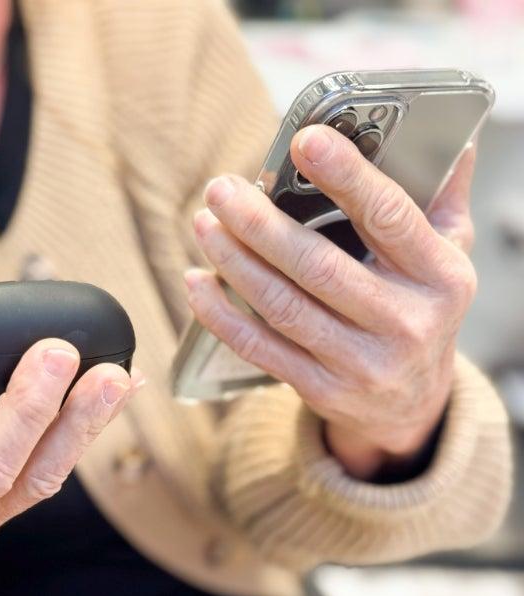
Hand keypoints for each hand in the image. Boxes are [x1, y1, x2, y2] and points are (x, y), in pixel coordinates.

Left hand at [187, 124, 476, 478]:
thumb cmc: (421, 311)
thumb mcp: (448, 258)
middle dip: (261, 224)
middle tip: (222, 189)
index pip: (389, 217)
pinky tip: (197, 281)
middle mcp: (404, 322)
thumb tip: (451, 138)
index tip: (305, 141)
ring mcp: (361, 362)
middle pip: (318, 266)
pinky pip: (260, 348)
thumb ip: (442, 200)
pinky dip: (221, 314)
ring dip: (234, 261)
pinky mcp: (321, 388)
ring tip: (204, 223)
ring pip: (282, 306)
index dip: (346, 176)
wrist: (412, 404)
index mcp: (440, 277)